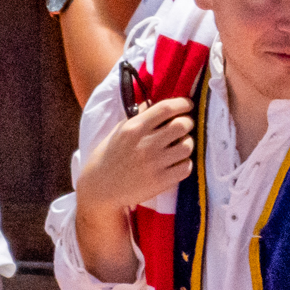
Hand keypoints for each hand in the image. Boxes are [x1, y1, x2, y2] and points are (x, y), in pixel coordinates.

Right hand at [76, 97, 194, 212]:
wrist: (101, 188)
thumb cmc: (109, 156)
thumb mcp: (119, 130)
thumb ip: (139, 116)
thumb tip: (157, 102)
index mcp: (134, 128)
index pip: (166, 108)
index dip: (183, 104)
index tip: (188, 105)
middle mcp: (146, 144)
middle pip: (182, 125)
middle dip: (188, 123)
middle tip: (184, 126)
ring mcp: (154, 164)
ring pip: (187, 146)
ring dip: (187, 143)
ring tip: (179, 146)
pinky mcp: (161, 181)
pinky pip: (187, 167)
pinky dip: (185, 163)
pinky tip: (177, 162)